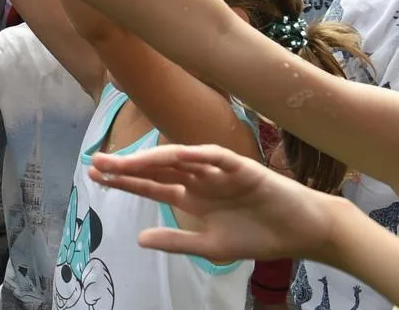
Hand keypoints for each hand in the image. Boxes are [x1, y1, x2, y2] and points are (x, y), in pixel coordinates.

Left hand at [88, 143, 345, 263]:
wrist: (302, 232)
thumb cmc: (259, 237)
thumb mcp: (210, 246)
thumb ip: (177, 240)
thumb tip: (139, 238)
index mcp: (192, 196)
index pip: (151, 184)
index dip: (125, 180)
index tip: (96, 176)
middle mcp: (199, 179)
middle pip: (157, 167)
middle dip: (127, 165)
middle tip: (96, 162)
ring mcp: (218, 171)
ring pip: (179, 158)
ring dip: (151, 158)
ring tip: (123, 162)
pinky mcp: (241, 168)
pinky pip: (215, 157)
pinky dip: (195, 154)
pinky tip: (173, 153)